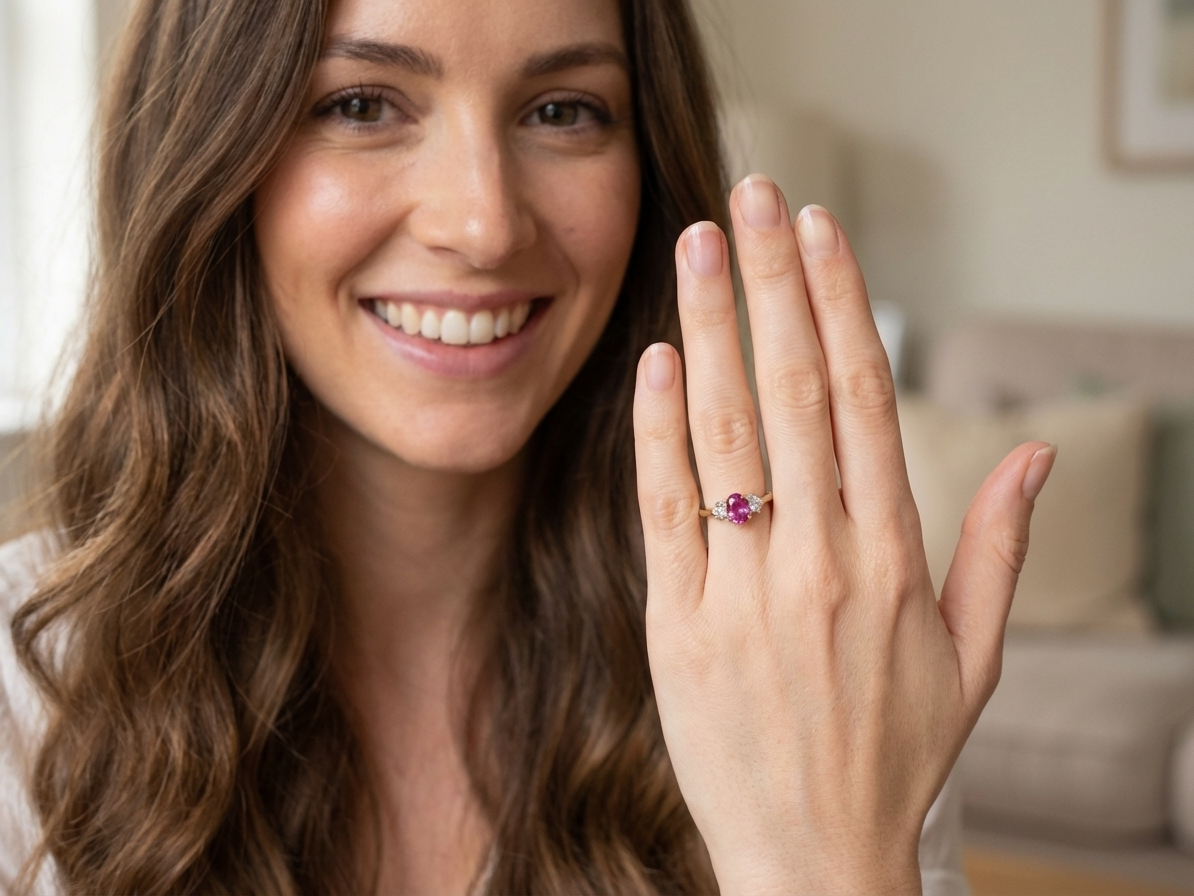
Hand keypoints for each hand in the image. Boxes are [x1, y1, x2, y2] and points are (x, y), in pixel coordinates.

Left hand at [632, 175, 1055, 894]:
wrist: (813, 856)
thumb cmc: (894, 752)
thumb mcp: (974, 659)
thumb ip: (1000, 551)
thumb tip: (1034, 456)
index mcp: (894, 560)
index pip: (866, 398)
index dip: (842, 303)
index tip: (820, 230)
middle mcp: (821, 561)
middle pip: (795, 390)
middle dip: (772, 281)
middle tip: (753, 196)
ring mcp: (743, 591)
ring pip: (726, 432)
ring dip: (710, 328)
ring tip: (695, 247)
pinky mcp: (676, 625)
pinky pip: (666, 509)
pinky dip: (657, 429)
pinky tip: (655, 360)